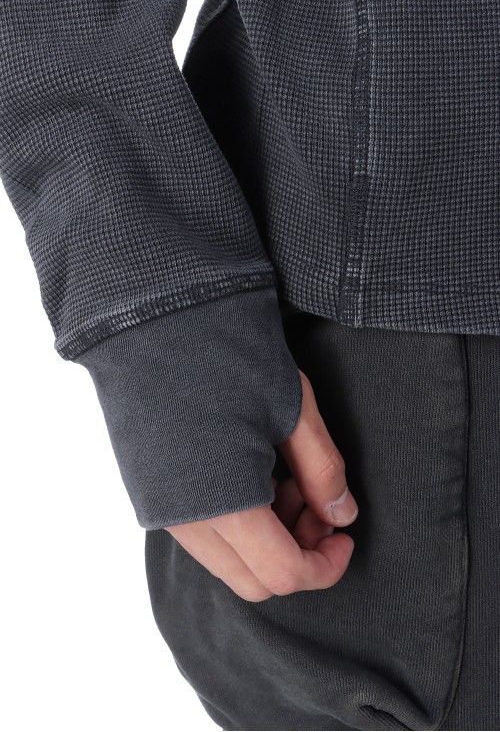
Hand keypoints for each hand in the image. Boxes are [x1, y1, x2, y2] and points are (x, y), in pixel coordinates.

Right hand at [164, 371, 357, 601]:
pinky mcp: (149, 487)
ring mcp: (160, 506)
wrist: (152, 317)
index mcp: (224, 505)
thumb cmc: (227, 355)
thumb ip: (323, 472)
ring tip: (288, 477)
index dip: (325, 565)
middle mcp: (185, 519)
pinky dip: (238, 520)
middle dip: (298, 553)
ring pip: (227, 557)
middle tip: (318, 502)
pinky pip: (202, 530)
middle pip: (253, 580)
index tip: (345, 535)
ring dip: (269, 536)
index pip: (284, 574)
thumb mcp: (293, 409)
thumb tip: (342, 516)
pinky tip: (255, 472)